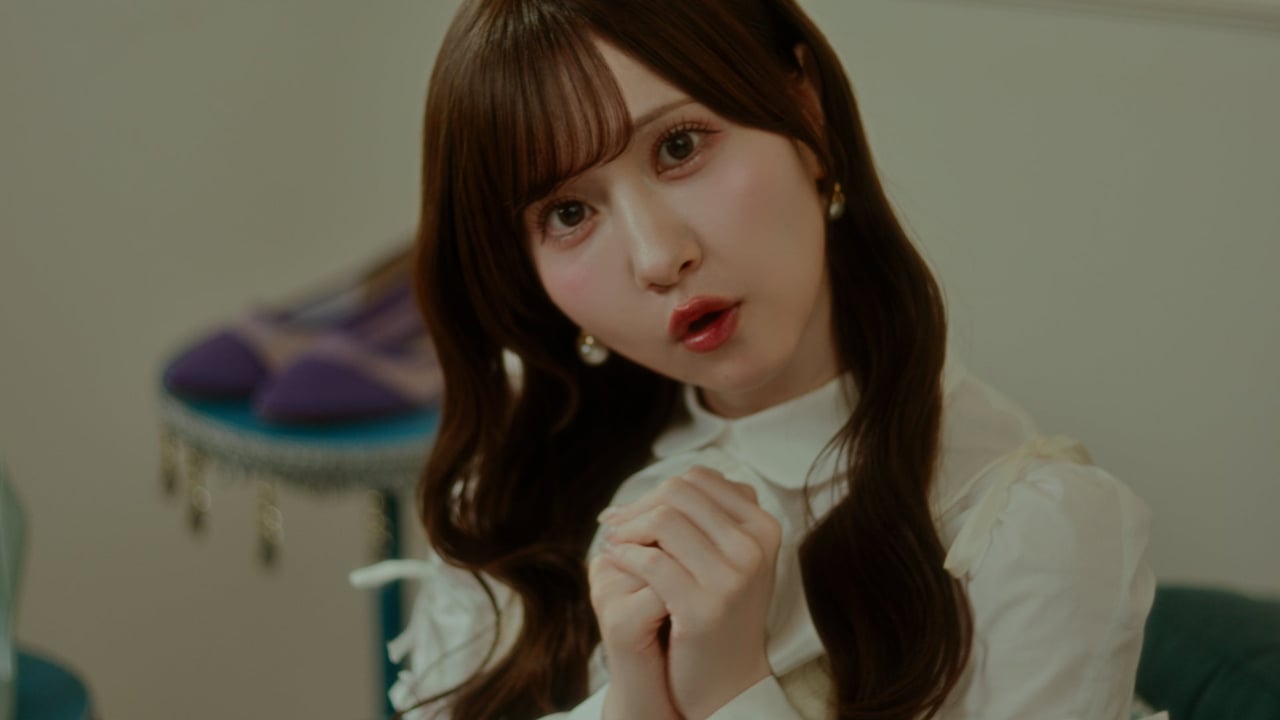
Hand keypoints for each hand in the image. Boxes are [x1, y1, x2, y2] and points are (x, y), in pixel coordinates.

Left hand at [601, 467, 781, 719]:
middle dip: (637, 507)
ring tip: (615, 545)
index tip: (630, 512)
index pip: (699, 480)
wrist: (727, 679)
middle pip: (678, 493)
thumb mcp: (728, 557)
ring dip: (628, 531)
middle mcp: (754, 547)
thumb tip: (646, 492)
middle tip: (614, 526)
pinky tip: (616, 562)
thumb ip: (705, 517)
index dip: (656, 492)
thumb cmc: (719, 612)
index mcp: (763, 526)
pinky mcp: (704, 608)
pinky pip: (651, 561)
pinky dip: (626, 557)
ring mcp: (732, 578)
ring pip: (663, 521)